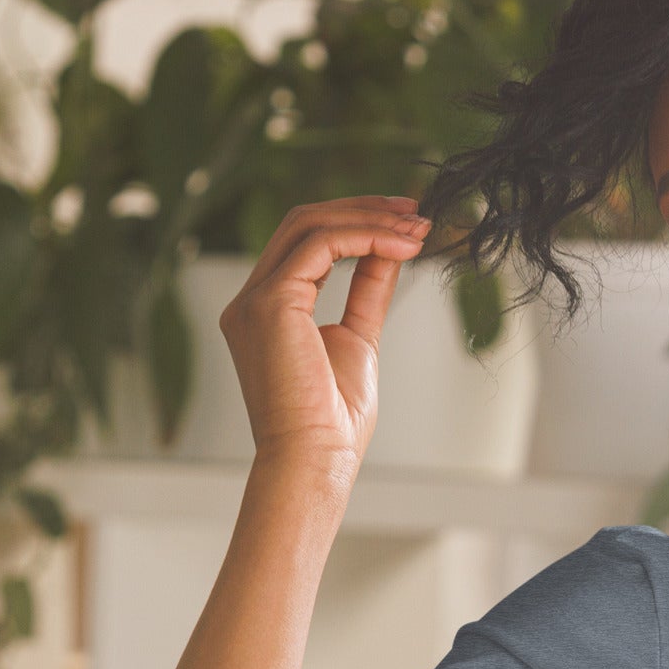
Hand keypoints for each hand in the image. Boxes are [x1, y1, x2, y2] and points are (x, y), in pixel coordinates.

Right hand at [216, 195, 431, 469]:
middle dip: (364, 210)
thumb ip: (366, 292)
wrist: (315, 458)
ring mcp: (254, 299)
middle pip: (303, 223)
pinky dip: (365, 237)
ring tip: (418, 226)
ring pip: (309, 226)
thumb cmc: (333, 421)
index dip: (357, 224)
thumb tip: (390, 251)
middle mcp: (251, 299)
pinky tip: (402, 245)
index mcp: (267, 309)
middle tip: (415, 210)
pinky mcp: (269, 302)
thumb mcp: (358, 339)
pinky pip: (319, 245)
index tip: (405, 223)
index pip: (307, 244)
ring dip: (370, 219)